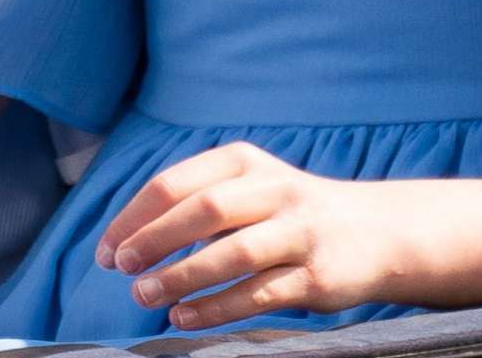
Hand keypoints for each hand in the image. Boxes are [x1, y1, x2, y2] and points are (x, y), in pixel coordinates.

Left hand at [97, 142, 417, 329]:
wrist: (376, 232)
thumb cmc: (290, 212)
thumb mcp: (248, 188)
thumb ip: (198, 203)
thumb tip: (126, 239)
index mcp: (244, 162)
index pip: (175, 183)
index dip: (134, 217)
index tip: (105, 249)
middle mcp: (273, 190)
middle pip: (203, 211)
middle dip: (154, 240)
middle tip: (120, 267)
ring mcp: (299, 232)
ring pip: (232, 253)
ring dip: (181, 277)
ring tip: (144, 297)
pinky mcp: (317, 276)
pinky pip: (259, 293)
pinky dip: (216, 307)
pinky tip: (184, 318)